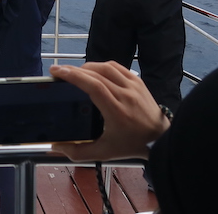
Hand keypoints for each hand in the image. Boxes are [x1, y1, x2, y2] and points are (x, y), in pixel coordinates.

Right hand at [48, 62, 169, 161]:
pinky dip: (101, 65)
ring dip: (87, 66)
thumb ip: (79, 152)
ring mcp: (133, 86)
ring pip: (105, 67)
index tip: (56, 71)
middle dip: (73, 70)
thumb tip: (56, 147)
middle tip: (58, 71)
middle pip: (96, 73)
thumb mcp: (105, 152)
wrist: (162, 139)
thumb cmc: (132, 145)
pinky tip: (93, 70)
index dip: (73, 76)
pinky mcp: (138, 81)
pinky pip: (116, 67)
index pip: (93, 85)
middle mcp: (125, 94)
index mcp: (116, 111)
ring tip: (74, 72)